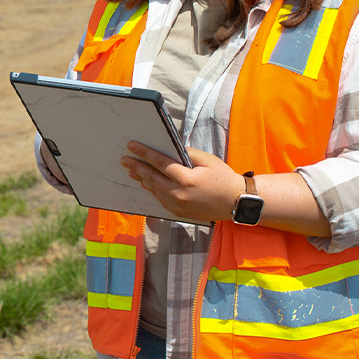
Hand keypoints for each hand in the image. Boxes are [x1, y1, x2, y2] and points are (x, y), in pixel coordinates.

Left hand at [120, 141, 244, 222]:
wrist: (235, 202)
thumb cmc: (223, 178)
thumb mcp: (207, 160)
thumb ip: (187, 153)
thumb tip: (169, 149)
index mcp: (187, 179)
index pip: (160, 163)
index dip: (144, 153)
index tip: (132, 146)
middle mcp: (179, 194)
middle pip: (152, 178)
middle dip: (137, 167)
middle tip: (124, 159)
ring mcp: (177, 205)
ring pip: (154, 190)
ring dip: (142, 179)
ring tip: (132, 170)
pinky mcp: (178, 212)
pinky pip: (160, 199)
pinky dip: (152, 189)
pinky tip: (146, 183)